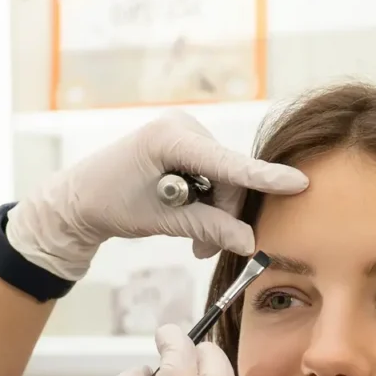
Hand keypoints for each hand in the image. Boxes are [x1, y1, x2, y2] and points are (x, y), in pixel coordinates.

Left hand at [6, 110, 308, 280]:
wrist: (77, 198)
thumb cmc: (108, 204)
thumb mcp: (159, 221)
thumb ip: (207, 228)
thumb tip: (249, 243)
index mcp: (169, 137)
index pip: (226, 163)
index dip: (263, 177)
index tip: (298, 183)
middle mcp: (182, 127)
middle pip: (229, 176)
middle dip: (225, 214)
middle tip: (204, 249)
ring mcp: (185, 133)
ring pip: (224, 180)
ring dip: (216, 214)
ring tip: (194, 241)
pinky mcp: (185, 144)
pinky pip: (213, 176)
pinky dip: (208, 202)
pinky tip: (191, 219)